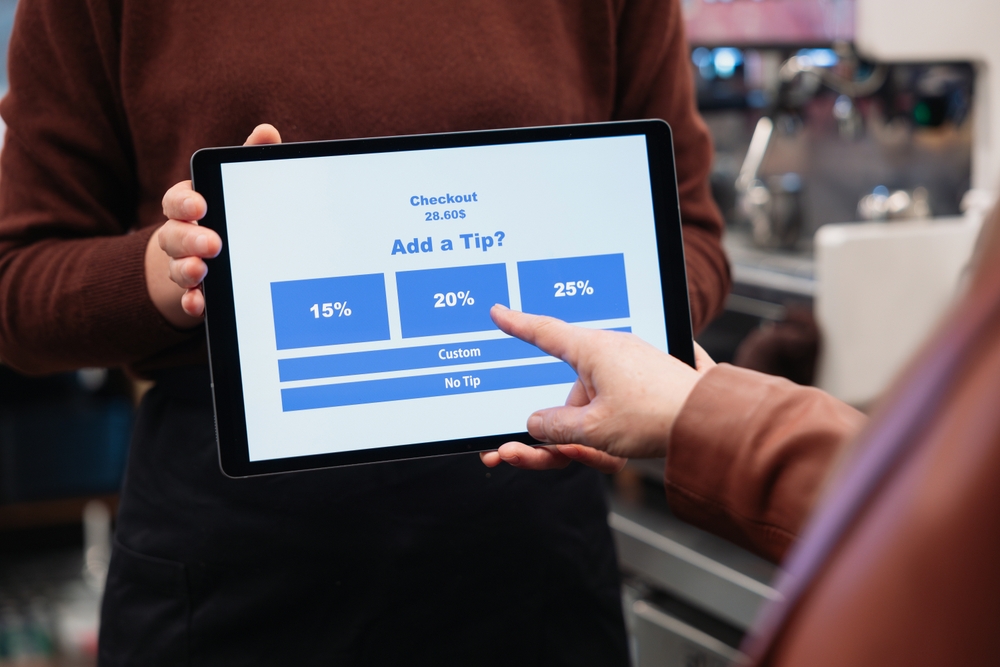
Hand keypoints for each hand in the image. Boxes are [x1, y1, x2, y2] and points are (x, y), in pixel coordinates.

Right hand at [145, 124, 281, 326]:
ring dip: (187, 270)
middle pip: (174, 235)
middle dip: (190, 239)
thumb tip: (267, 131)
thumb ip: (249, 160)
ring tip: (202, 272)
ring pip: (177, 267)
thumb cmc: (230, 211)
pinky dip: (192, 301)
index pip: (178, 200)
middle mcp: (182, 234)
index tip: (200, 205)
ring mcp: (186, 263)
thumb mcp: (240, 185)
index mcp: (192, 205)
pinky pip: (188, 297)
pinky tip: (200, 302)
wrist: (219, 254)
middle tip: (212, 243)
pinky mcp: (197, 290)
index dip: (185, 203)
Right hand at [480, 305, 715, 471]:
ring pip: (591, 413)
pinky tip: (620, 453)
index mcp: (594, 350)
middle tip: (525, 453)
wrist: (712, 423)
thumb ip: (555, 427)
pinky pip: (614, 416)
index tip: (499, 312)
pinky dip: (610, 438)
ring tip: (603, 456)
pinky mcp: (647, 389)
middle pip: (567, 397)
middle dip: (556, 432)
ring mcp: (630, 372)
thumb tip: (536, 423)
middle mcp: (611, 355)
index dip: (518, 324)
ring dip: (588, 442)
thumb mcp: (593, 429)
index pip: (545, 333)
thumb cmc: (657, 416)